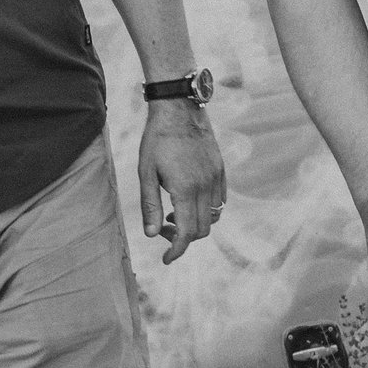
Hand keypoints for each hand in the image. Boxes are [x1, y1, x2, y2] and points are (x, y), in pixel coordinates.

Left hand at [138, 99, 225, 263]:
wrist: (179, 108)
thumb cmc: (157, 139)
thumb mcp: (146, 173)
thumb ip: (149, 205)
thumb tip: (150, 235)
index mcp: (185, 189)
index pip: (187, 233)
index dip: (176, 250)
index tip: (166, 259)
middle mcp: (205, 186)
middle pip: (202, 229)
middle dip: (183, 237)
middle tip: (162, 227)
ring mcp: (215, 176)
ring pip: (214, 215)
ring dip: (196, 223)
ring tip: (174, 212)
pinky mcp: (220, 168)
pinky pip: (221, 199)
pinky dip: (207, 208)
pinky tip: (189, 198)